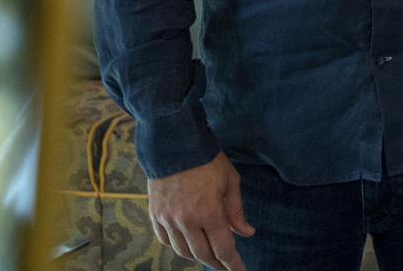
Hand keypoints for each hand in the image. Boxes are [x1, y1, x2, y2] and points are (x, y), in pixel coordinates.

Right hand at [147, 153, 252, 270]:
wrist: (175, 145)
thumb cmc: (208, 161)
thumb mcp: (230, 182)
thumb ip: (236, 211)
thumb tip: (246, 233)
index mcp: (209, 212)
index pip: (223, 249)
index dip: (233, 264)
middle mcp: (187, 221)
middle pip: (203, 254)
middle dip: (217, 264)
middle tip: (227, 266)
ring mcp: (168, 219)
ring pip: (183, 251)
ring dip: (198, 256)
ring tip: (210, 255)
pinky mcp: (155, 215)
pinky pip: (166, 240)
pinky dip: (179, 246)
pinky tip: (188, 243)